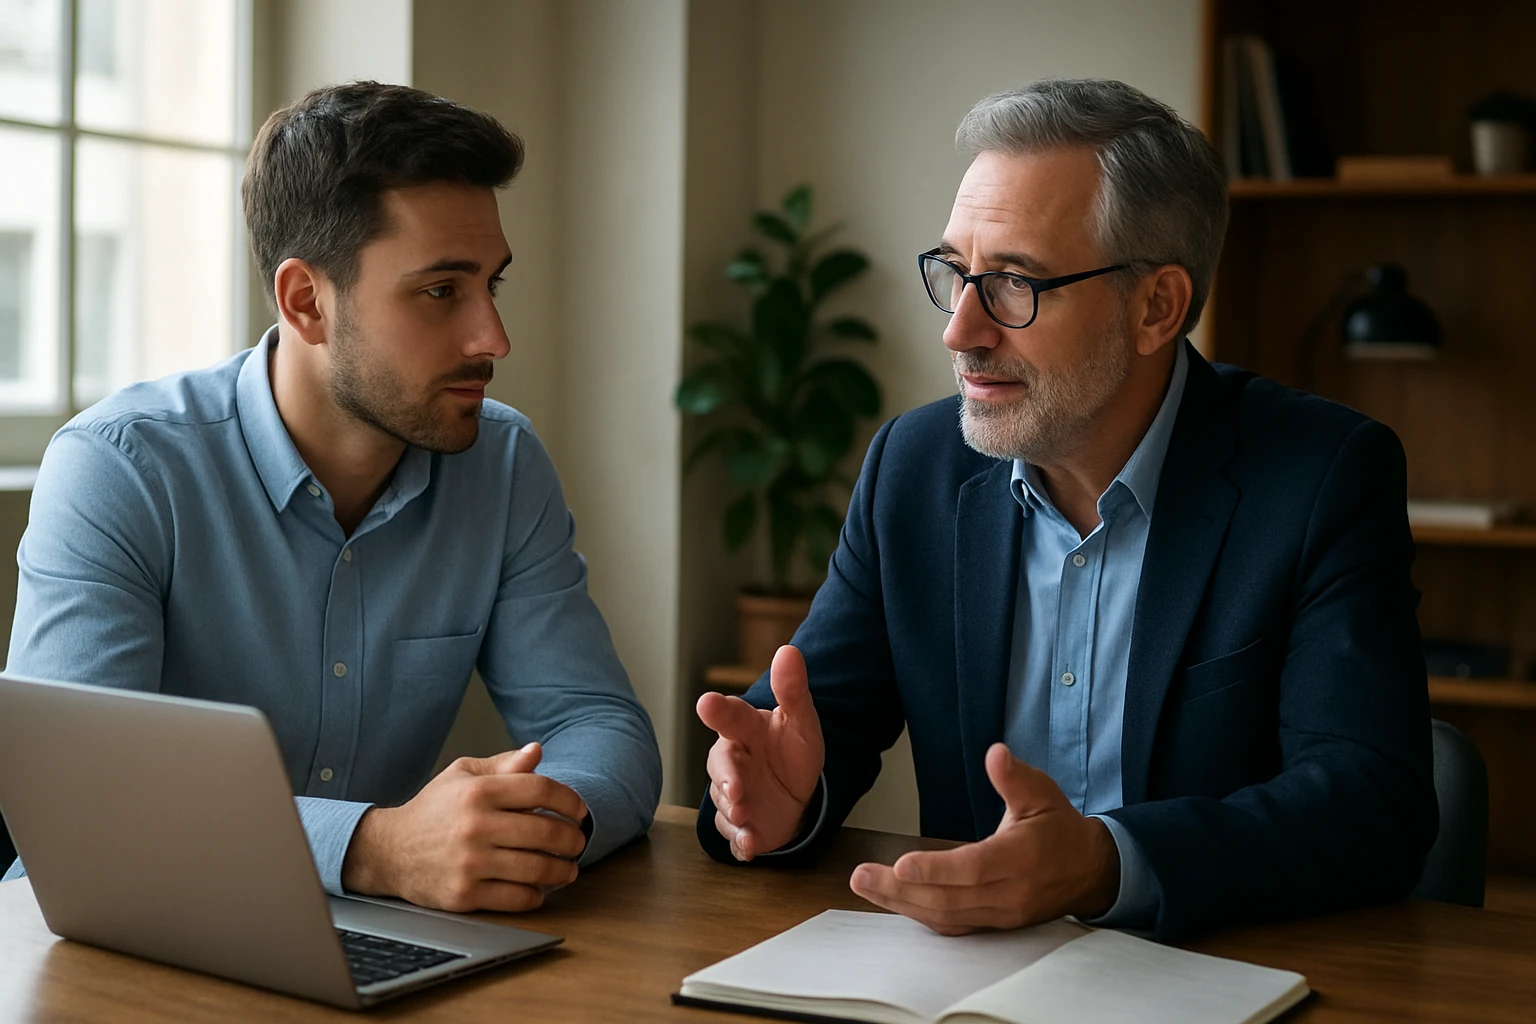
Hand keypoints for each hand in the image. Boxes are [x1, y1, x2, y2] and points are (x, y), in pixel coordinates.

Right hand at [341, 742, 588, 912]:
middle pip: (545, 832)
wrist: (389, 851)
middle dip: (572, 839)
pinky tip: (540, 889)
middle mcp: (475, 826)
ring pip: (536, 869)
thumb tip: (537, 751)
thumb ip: (503, 765)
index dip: (569, 800)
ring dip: (562, 870)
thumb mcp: (463, 775)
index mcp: (478, 792)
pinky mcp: (464, 895)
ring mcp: (470, 863)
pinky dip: (536, 895)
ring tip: (568, 868)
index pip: (540, 790)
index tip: (580, 810)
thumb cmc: (433, 810)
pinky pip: (516, 898)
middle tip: (578, 843)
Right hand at [696, 645, 824, 859]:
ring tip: (746, 819)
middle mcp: (733, 762)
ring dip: (733, 813)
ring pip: (725, 803)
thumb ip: (793, 689)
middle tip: (736, 789)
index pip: (730, 716)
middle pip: (721, 766)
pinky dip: (740, 842)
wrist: (799, 796)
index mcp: (745, 730)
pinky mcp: (741, 826)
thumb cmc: (792, 751)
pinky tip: (750, 846)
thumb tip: (788, 650)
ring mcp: (734, 796)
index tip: (707, 703)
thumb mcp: (801, 721)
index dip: (718, 710)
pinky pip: (734, 835)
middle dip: (726, 778)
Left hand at [849, 743, 1118, 934]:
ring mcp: (1001, 914)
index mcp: (1021, 858)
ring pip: (946, 916)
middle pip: (949, 899)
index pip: (974, 869)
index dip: (936, 870)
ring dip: (902, 904)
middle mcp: (1009, 893)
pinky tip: (892, 900)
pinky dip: (919, 914)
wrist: (1090, 871)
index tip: (900, 863)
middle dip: (900, 890)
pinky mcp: (994, 925)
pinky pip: (952, 926)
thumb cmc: (1059, 826)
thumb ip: (1015, 777)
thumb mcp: (1042, 792)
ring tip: (865, 886)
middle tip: (860, 876)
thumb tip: (995, 753)